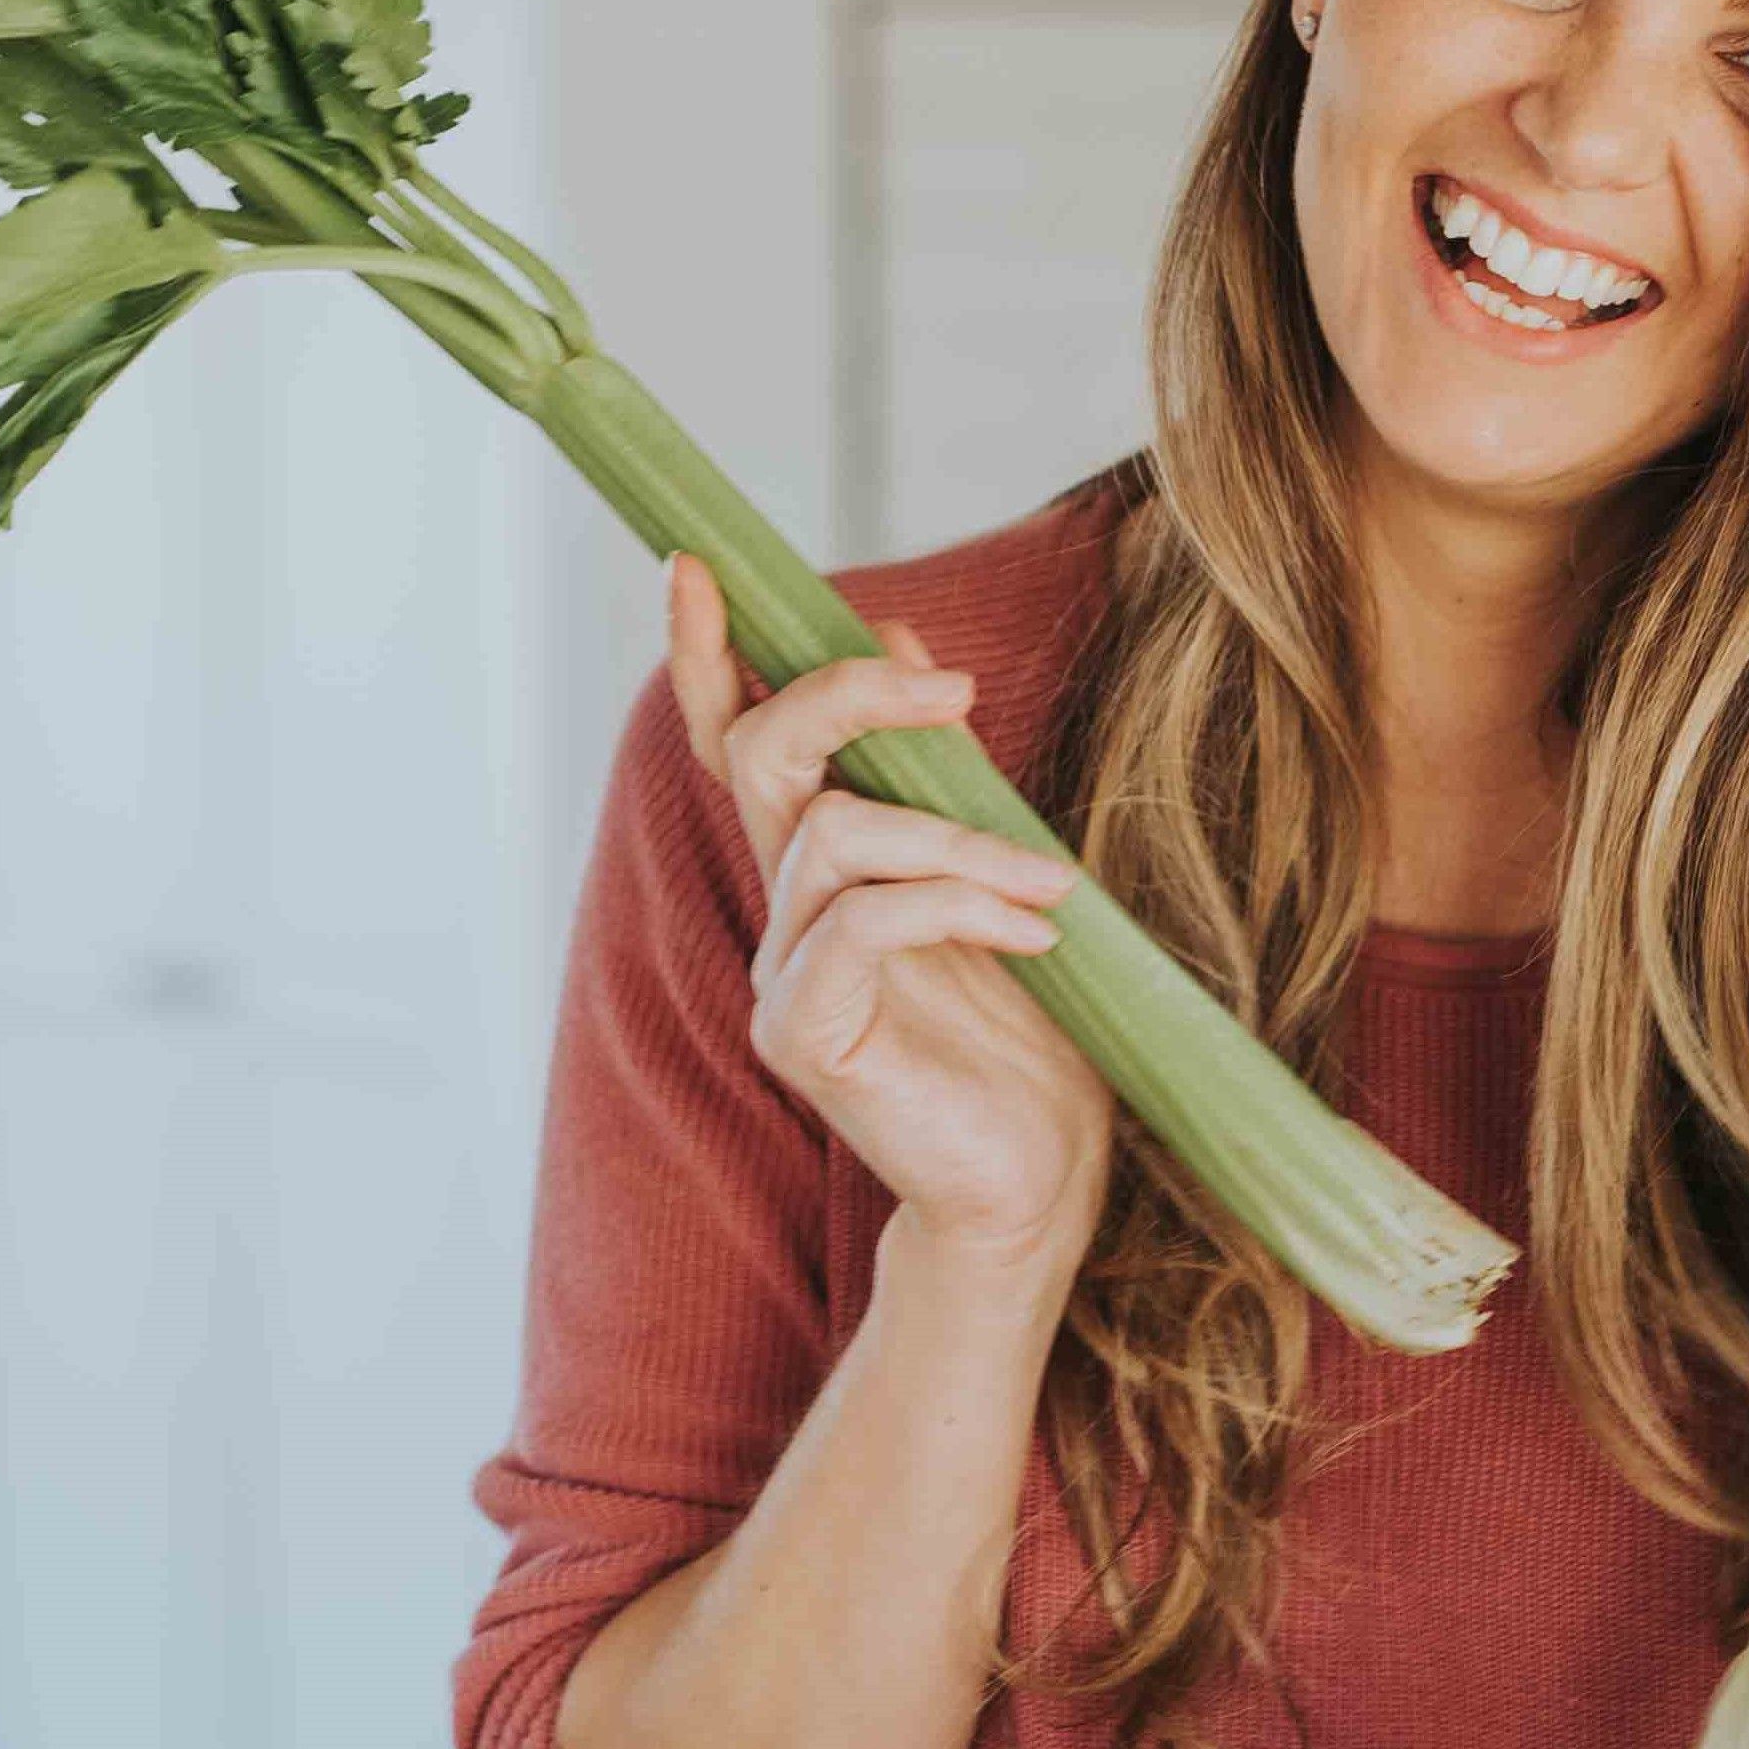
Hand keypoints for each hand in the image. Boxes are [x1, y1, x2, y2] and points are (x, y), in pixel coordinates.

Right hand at [668, 557, 1114, 1283]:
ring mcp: (783, 976)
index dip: (712, 660)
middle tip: (955, 690)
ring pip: (832, 837)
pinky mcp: (803, 1034)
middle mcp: (787, 915)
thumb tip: (908, 638)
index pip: (738, 746)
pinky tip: (1031, 933)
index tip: (702, 569)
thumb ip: (944, 772)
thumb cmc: (1029, 1040)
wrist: (1038, 1180)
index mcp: (824, 871)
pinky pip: (863, 922)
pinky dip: (954, 905)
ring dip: (954, 837)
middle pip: (763, 757)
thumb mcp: (999, 874)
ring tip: (1047, 882)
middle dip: (849, 694)